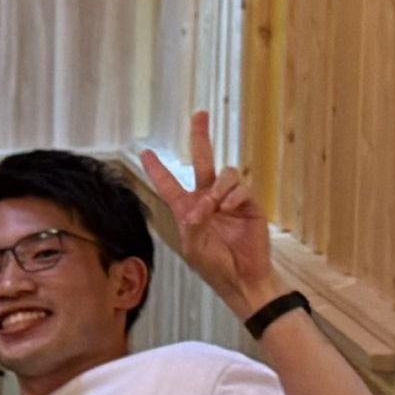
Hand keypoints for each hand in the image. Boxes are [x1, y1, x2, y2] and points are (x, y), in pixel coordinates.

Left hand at [131, 112, 282, 315]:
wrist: (243, 279)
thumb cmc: (215, 266)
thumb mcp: (194, 246)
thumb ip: (193, 223)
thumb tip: (200, 205)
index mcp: (188, 210)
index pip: (169, 184)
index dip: (158, 169)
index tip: (146, 152)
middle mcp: (208, 200)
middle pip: (203, 161)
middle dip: (200, 137)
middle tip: (200, 115)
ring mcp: (230, 200)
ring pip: (224, 174)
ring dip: (218, 188)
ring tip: (217, 207)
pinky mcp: (249, 205)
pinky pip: (241, 188)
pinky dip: (234, 196)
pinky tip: (230, 209)